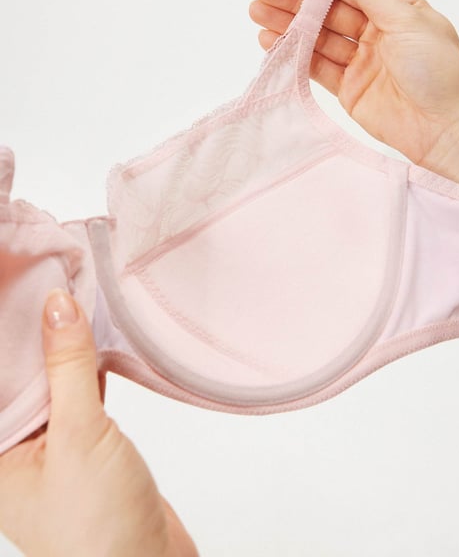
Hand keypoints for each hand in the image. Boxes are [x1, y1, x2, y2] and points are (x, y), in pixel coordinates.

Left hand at [0, 288, 197, 556]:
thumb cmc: (97, 526)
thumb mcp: (78, 436)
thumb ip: (68, 369)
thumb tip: (56, 306)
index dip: (7, 334)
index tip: (17, 287)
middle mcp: (16, 448)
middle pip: (21, 377)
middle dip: (34, 334)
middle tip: (49, 282)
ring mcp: (54, 446)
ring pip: (54, 384)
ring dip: (66, 350)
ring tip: (74, 299)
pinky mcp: (89, 446)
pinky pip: (83, 395)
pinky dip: (92, 368)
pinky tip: (99, 340)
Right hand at [249, 0, 458, 185]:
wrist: (442, 126)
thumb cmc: (438, 70)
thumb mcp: (406, 18)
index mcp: (391, 8)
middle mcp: (373, 32)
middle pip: (324, 11)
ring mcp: (358, 62)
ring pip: (315, 38)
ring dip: (285, 25)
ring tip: (256, 13)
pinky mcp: (347, 90)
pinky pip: (315, 68)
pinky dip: (293, 55)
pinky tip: (271, 42)